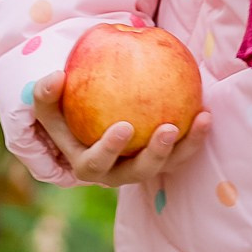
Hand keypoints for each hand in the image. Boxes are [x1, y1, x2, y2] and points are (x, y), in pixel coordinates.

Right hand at [27, 71, 211, 187]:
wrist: (87, 114)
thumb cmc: (65, 105)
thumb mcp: (49, 100)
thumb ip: (46, 92)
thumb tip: (56, 78)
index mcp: (86, 164)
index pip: (95, 163)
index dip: (109, 150)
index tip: (124, 126)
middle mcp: (115, 173)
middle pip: (137, 173)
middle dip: (155, 155)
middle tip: (168, 129)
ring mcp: (140, 167)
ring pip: (166, 165)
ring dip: (186, 146)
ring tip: (201, 119)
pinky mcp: (161, 159)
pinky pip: (181, 150)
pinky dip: (194, 134)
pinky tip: (205, 110)